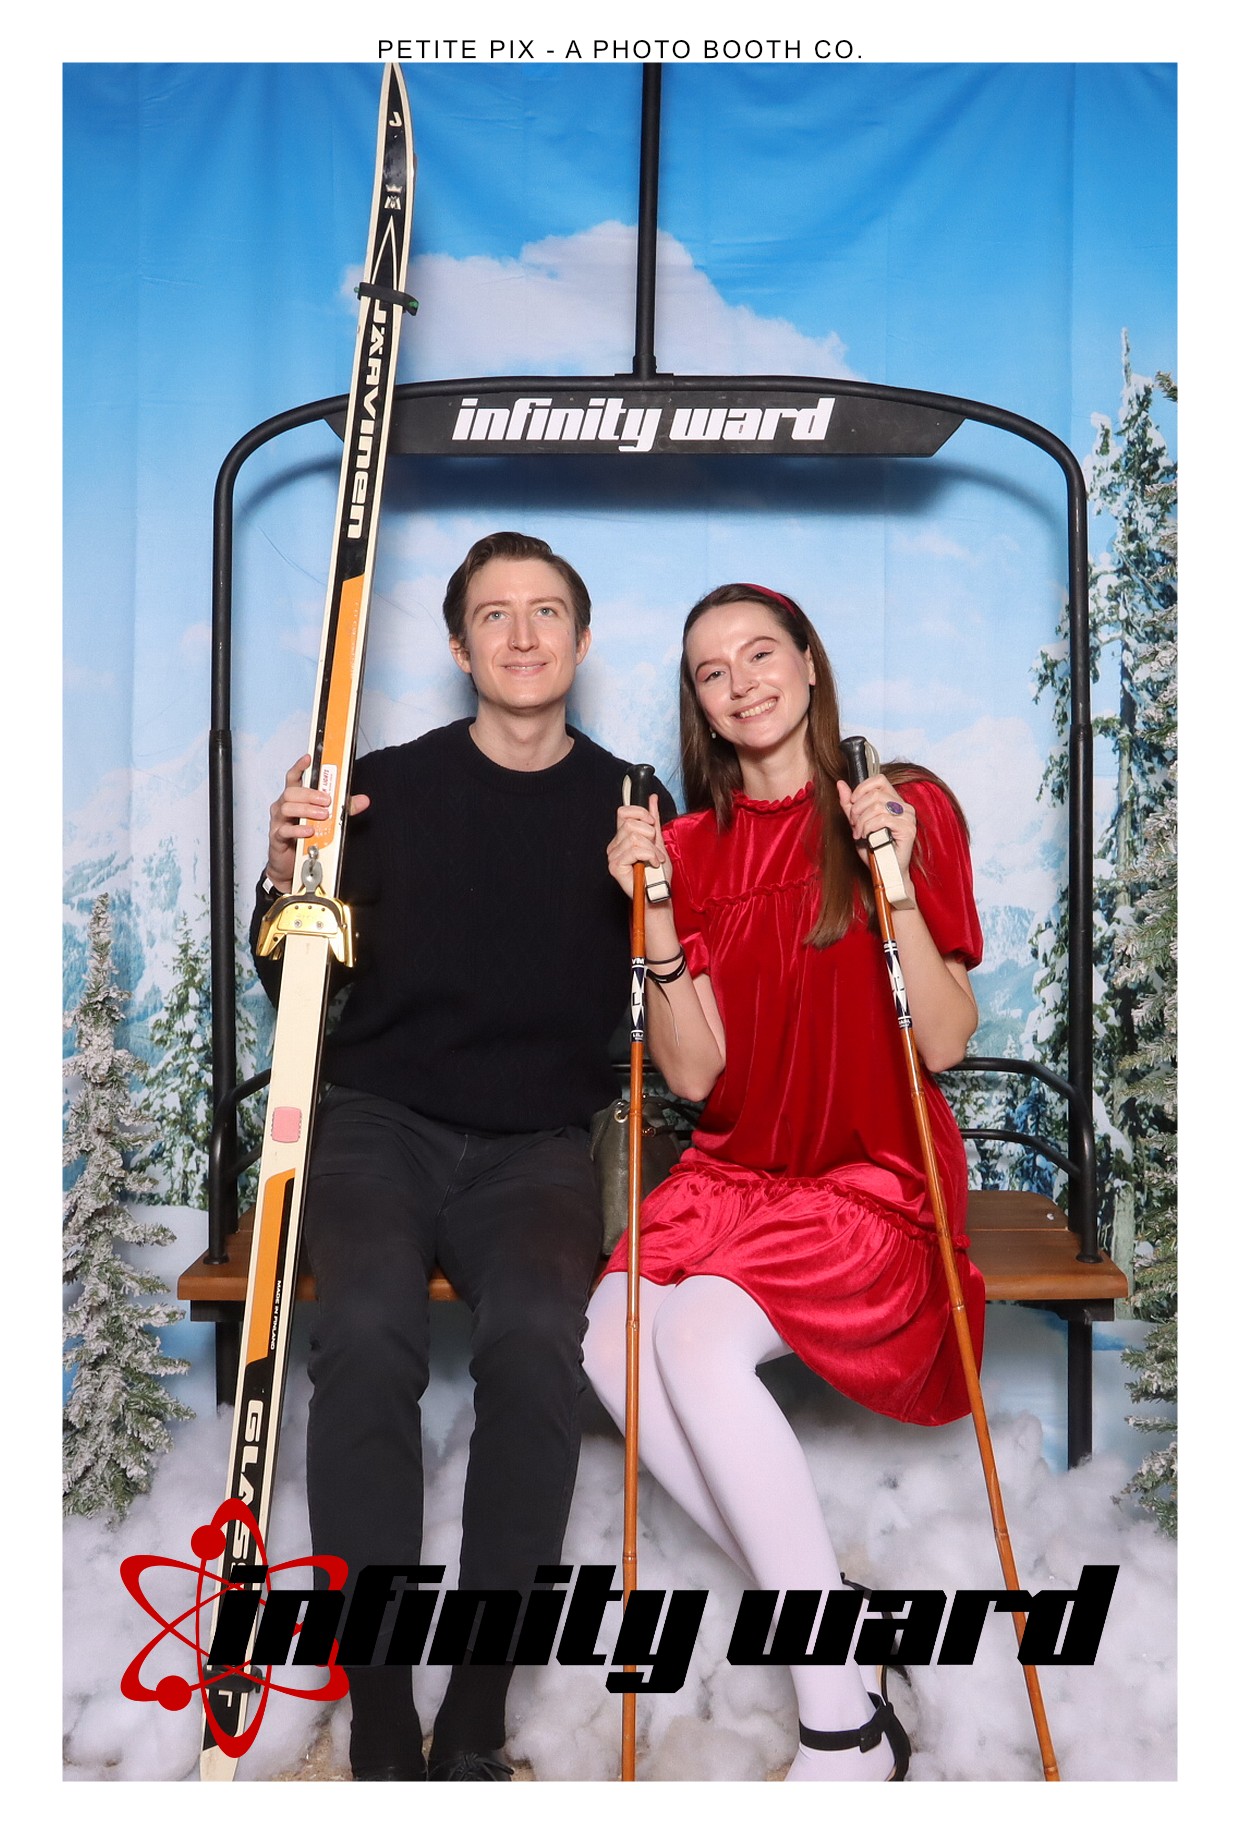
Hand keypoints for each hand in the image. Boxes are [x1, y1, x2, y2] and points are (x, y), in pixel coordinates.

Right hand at [265, 754, 370, 892]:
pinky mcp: (277, 837)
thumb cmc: (306, 837)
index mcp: (294, 798)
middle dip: (310, 794)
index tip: (308, 758)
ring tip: (323, 816)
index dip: (300, 766)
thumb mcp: (328, 821)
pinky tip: (310, 831)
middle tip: (327, 801)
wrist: (292, 866)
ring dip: (306, 810)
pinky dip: (298, 829)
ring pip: (287, 807)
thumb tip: (364, 800)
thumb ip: (344, 809)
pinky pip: (285, 830)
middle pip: (292, 791)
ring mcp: (279, 821)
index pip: (293, 778)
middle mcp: (283, 806)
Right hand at [606, 795, 671, 900]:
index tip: (652, 824)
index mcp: (622, 837)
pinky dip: (649, 856)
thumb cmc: (658, 872)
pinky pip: (634, 850)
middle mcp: (615, 845)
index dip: (640, 814)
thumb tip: (652, 798)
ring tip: (656, 860)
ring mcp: (613, 856)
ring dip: (652, 849)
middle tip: (655, 850)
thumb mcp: (658, 841)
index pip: (624, 812)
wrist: (660, 893)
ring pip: (634, 837)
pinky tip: (653, 864)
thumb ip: (653, 820)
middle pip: (631, 825)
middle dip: (650, 835)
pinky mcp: (615, 866)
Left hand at [836, 773, 916, 874]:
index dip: (861, 789)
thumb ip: (849, 804)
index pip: (879, 780)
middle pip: (874, 794)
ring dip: (862, 822)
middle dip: (857, 810)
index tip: (852, 803)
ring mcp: (908, 817)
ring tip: (860, 834)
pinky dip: (869, 828)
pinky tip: (867, 837)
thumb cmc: (873, 849)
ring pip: (877, 806)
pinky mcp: (908, 829)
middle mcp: (904, 806)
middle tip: (854, 825)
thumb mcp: (857, 823)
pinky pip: (882, 819)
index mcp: (894, 801)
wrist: (883, 871)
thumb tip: (841, 784)